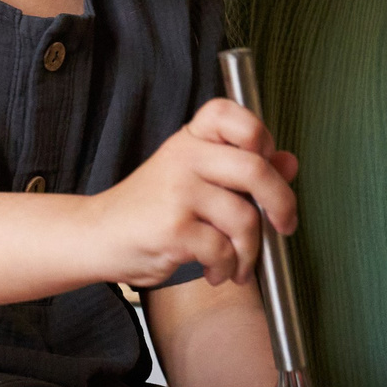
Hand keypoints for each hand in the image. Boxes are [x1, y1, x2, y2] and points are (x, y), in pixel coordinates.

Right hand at [91, 99, 298, 287]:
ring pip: (245, 219)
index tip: (269, 164)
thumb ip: (240, 170)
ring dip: (251, 252)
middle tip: (285, 226)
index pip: (230, 114)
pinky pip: (223, 250)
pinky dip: (226, 269)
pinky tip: (215, 272)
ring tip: (239, 266)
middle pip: (255, 169)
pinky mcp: (173, 228)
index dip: (260, 136)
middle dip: (282, 204)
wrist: (96, 237)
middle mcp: (183, 156)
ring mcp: (177, 191)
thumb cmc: (148, 211)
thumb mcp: (193, 179)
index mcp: (189, 139)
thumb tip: (290, 162)